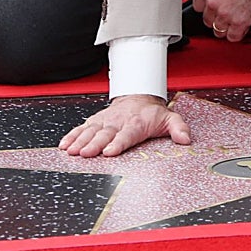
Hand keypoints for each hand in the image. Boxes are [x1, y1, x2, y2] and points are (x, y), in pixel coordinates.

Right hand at [58, 94, 190, 157]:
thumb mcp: (170, 118)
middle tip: (85, 153)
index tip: (110, 151)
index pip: (127, 134)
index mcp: (136, 123)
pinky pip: (82, 128)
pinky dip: (72, 135)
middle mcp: (118, 121)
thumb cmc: (152, 113)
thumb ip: (178, 128)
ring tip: (71, 151)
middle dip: (95, 143)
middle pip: (105, 133)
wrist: (139, 97)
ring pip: (91, 130)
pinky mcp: (96, 121)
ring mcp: (105, 121)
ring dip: (80, 140)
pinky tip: (64, 145)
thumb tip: (185, 139)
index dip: (118, 142)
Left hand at [192, 0, 250, 41]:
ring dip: (225, 28)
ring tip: (233, 22)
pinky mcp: (239, 22)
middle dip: (216, 18)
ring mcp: (225, 14)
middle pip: (207, 20)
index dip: (207, 8)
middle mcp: (213, 3)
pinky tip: (241, 27)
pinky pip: (233, 37)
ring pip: (218, 31)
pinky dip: (237, 34)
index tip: (212, 8)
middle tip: (226, 14)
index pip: (198, 7)